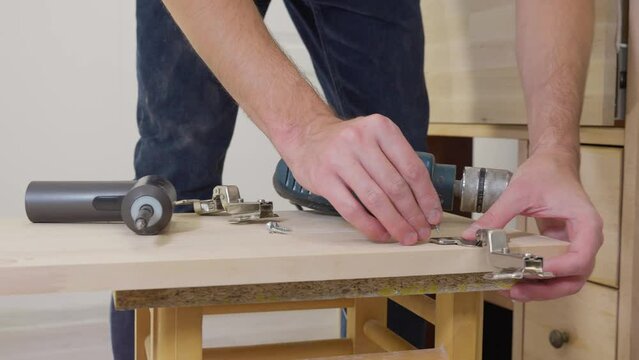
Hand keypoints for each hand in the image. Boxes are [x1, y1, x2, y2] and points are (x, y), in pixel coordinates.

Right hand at [277, 114, 441, 244]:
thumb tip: (422, 201)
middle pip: (396, 186)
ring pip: (376, 200)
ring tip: (406, 237)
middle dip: (413, 214)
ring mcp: (340, 159)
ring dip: (395, 223)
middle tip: (422, 232)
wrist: (305, 135)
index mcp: (381, 129)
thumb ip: (396, 161)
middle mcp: (361, 140)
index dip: (426, 196)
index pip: (412, 168)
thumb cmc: (346, 143)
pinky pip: (352, 209)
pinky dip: (369, 225)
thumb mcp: (374, 138)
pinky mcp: (324, 178)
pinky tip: (381, 234)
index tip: (433, 215)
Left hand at [462, 147, 602, 300]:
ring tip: (511, 289)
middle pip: (574, 277)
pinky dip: (536, 279)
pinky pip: (553, 270)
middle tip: (516, 290)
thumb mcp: (518, 193)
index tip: (534, 270)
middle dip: (546, 289)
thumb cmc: (545, 172)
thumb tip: (471, 236)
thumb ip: (496, 216)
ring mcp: (574, 245)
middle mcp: (586, 239)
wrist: (552, 162)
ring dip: (540, 289)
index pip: (580, 258)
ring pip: (565, 280)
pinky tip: (514, 279)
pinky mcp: (560, 247)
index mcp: (586, 224)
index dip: (559, 269)